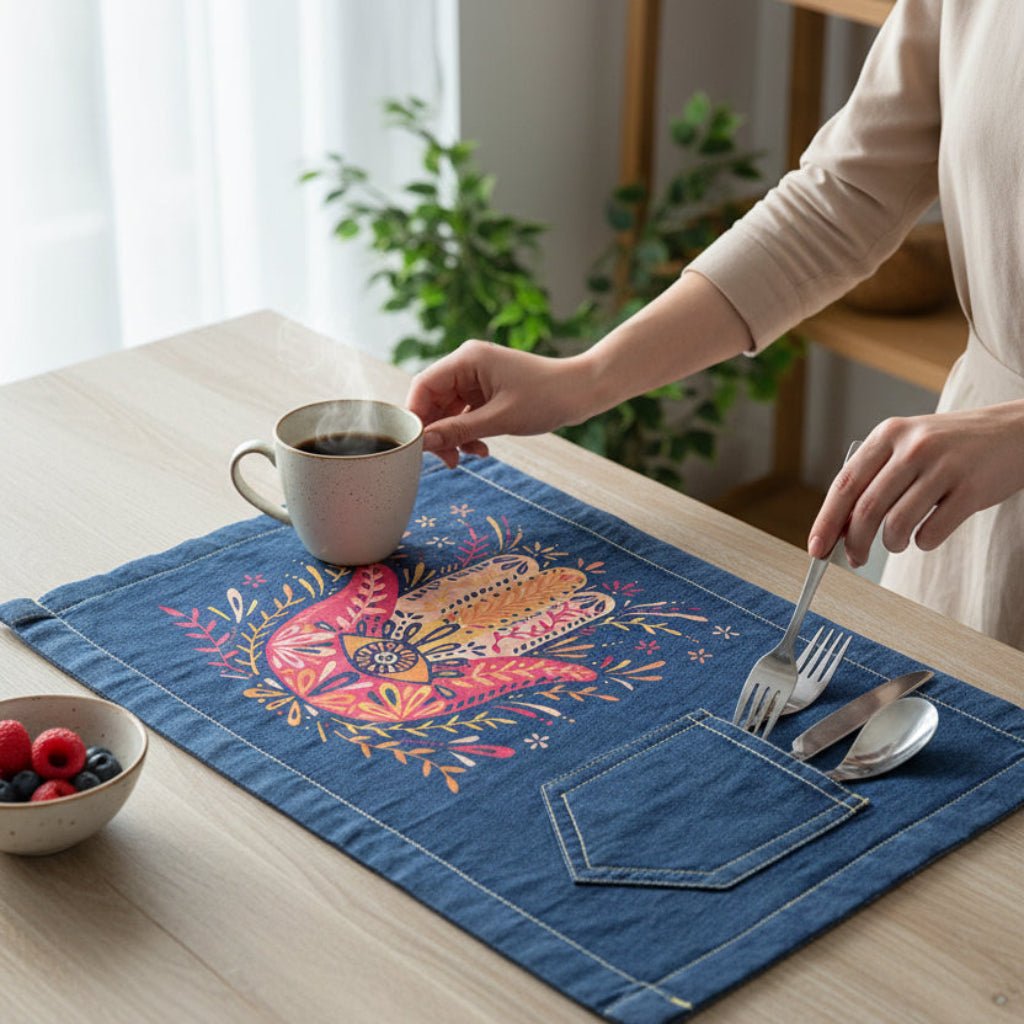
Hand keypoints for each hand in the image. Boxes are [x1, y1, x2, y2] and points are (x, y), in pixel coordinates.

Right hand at [405, 340, 593, 467]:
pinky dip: (469, 432)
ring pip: (449, 410)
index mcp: (466, 359)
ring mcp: (477, 377)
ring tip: (468, 457)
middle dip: (438, 432)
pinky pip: (465, 413)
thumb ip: (458, 430)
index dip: (416, 416)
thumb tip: (424, 443)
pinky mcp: (487, 390)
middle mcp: (467, 364)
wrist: (582, 392)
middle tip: (448, 460)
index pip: (423, 386)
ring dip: (455, 436)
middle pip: (433, 400)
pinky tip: (480, 449)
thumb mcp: (499, 419)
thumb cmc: (546, 398)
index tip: (419, 446)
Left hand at [808, 401, 1023, 566]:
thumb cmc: (950, 447)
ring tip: (898, 542)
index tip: (816, 549)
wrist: (1015, 432)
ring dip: (891, 544)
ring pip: (896, 524)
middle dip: (854, 543)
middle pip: (866, 509)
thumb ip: (873, 479)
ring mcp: (944, 466)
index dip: (827, 520)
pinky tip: (926, 534)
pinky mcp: (972, 488)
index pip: (845, 484)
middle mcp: (913, 446)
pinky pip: (932, 532)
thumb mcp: (907, 447)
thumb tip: (839, 528)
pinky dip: (923, 542)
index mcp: (888, 434)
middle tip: (855, 559)